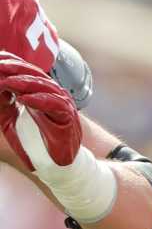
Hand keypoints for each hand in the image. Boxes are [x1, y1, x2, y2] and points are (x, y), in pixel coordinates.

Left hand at [0, 55, 80, 171]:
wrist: (55, 165)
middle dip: (16, 69)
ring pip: (45, 87)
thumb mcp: (9, 119)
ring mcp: (62, 104)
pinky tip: (25, 99)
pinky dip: (40, 101)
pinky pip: (55, 105)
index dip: (13, 63)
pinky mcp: (68, 118)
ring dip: (25, 83)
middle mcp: (53, 94)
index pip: (27, 71)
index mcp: (40, 92)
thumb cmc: (35, 141)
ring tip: (6, 82)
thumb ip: (2, 103)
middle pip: (35, 75)